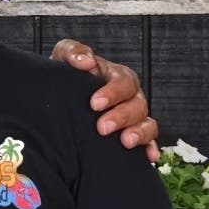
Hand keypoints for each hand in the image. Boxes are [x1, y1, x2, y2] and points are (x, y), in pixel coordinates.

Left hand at [50, 39, 159, 161]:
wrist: (57, 99)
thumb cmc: (64, 78)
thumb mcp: (62, 58)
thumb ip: (73, 52)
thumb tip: (87, 61)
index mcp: (114, 77)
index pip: (123, 81)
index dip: (112, 92)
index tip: (94, 103)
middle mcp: (128, 97)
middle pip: (138, 104)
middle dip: (121, 116)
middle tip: (102, 127)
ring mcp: (132, 117)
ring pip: (147, 123)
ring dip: (139, 132)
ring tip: (125, 142)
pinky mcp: (132, 135)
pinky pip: (149, 141)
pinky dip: (151, 147)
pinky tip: (148, 156)